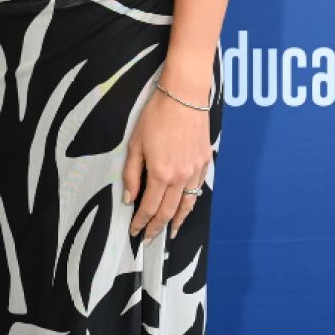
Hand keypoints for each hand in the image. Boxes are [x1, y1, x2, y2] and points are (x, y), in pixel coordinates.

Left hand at [121, 82, 212, 242]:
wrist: (184, 96)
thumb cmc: (156, 116)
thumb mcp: (136, 143)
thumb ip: (132, 174)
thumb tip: (129, 198)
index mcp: (160, 173)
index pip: (149, 207)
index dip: (141, 223)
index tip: (135, 232)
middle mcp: (180, 177)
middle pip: (168, 211)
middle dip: (157, 227)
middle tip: (150, 239)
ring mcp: (195, 170)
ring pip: (187, 204)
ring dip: (178, 221)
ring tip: (171, 232)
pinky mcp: (205, 162)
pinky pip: (198, 189)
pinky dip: (191, 202)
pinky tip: (186, 207)